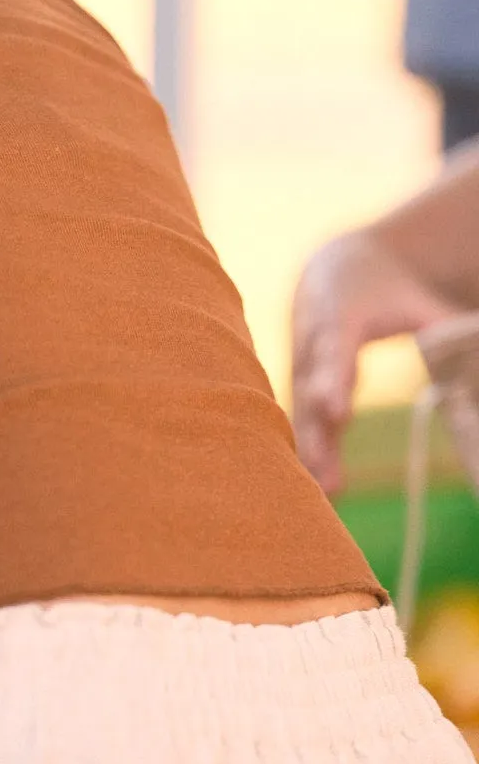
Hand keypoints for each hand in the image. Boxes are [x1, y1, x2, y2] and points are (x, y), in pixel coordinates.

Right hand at [292, 229, 457, 491]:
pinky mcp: (302, 388)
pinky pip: (305, 421)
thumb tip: (478, 347)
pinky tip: (323, 485)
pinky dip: (312, 451)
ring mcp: (302, 369)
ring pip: (304, 413)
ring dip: (314, 451)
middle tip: (323, 469)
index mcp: (338, 317)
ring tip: (333, 489)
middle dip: (317, 431)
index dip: (332, 383)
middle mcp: (312, 347)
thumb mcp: (414, 300)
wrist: (332, 274)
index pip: (333, 352)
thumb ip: (443, 327)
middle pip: (311, 392)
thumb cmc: (382, 289)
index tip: (338, 415)